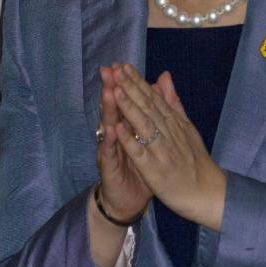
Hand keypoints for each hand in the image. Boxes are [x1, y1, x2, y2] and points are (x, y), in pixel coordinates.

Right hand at [95, 65, 151, 221]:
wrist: (129, 201)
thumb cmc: (139, 168)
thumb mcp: (148, 140)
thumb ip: (151, 114)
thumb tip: (157, 87)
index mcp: (126, 129)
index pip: (125, 103)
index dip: (124, 85)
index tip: (123, 65)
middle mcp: (114, 137)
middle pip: (112, 110)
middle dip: (111, 90)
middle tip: (109, 71)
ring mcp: (110, 152)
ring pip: (108, 128)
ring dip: (108, 111)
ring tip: (109, 92)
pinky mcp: (109, 169)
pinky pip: (110, 154)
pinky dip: (112, 141)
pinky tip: (112, 129)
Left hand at [112, 64, 226, 230]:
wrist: (207, 192)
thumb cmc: (195, 160)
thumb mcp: (186, 126)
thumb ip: (172, 101)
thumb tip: (163, 75)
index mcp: (174, 122)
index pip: (153, 97)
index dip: (137, 81)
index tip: (123, 66)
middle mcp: (169, 132)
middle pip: (147, 106)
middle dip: (130, 87)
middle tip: (115, 70)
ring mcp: (162, 151)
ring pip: (144, 126)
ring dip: (129, 108)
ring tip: (116, 90)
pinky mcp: (156, 170)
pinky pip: (141, 154)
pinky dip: (130, 141)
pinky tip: (118, 129)